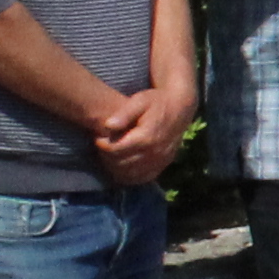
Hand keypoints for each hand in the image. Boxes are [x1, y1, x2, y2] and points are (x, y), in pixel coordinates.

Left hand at [90, 69, 192, 187]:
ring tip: (110, 156)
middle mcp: (153, 152)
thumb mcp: (140, 100)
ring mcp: (159, 161)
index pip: (115, 150)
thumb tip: (108, 125)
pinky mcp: (163, 165)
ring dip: (115, 168)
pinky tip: (122, 167)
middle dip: (106, 157)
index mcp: (146, 137)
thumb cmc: (156, 102)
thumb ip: (124, 113)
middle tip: (102, 148)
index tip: (98, 138)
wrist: (180, 108)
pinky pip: (142, 178)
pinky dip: (129, 176)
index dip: (102, 145)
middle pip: (120, 163)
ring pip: (130, 174)